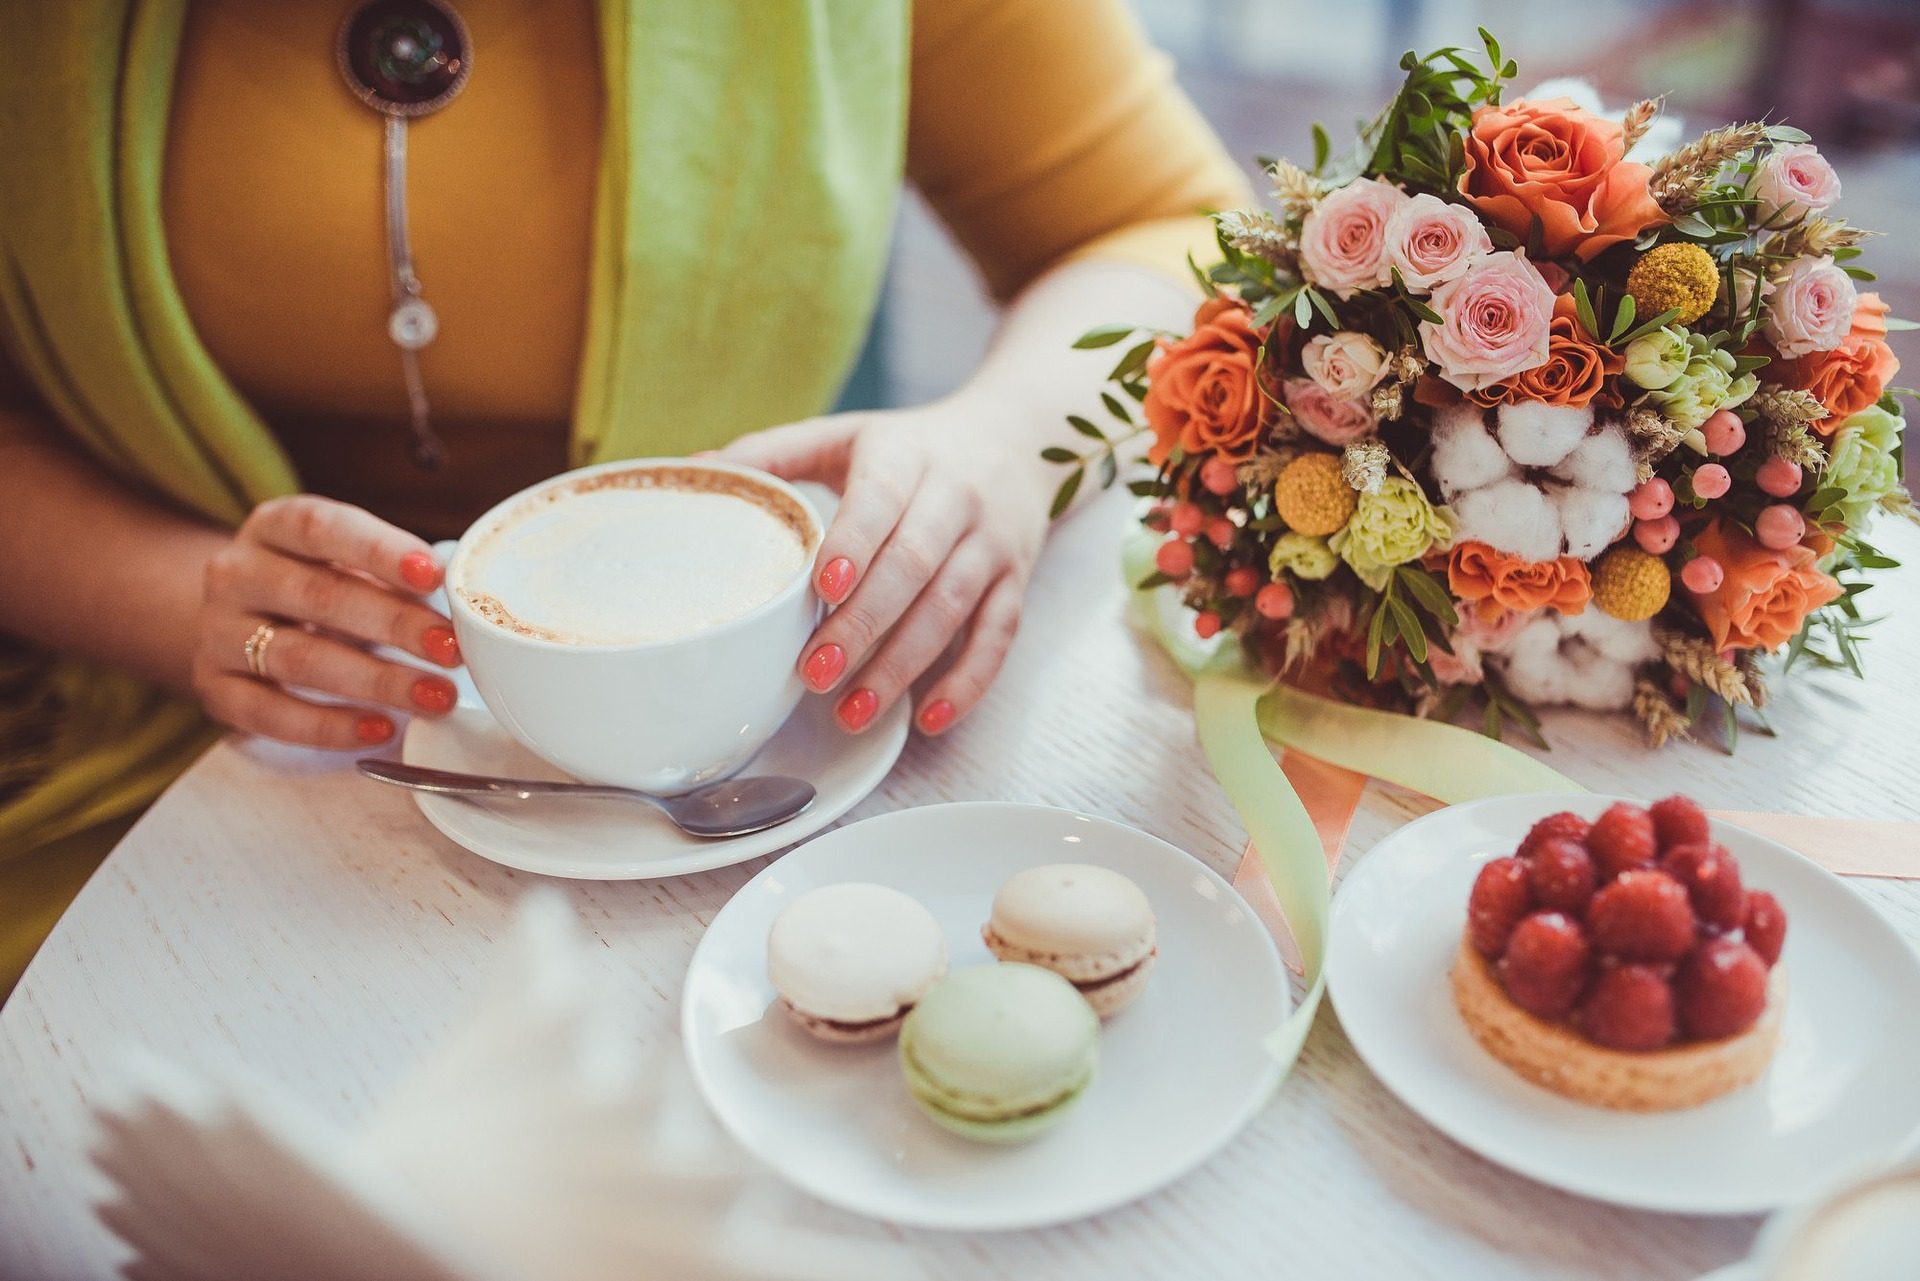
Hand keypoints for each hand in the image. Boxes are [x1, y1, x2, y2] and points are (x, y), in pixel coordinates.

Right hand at [191, 495, 462, 747]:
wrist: (235, 619)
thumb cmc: (316, 583)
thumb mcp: (347, 562)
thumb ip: (395, 574)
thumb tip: (470, 604)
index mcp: (274, 526)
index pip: (322, 528)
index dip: (380, 551)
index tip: (435, 577)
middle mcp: (236, 573)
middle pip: (318, 596)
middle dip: (394, 624)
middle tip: (453, 650)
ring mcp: (218, 632)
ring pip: (298, 658)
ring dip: (375, 681)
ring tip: (436, 697)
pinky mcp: (215, 689)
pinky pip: (270, 714)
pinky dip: (329, 726)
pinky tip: (381, 729)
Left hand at [719, 396, 1051, 735]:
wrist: (1019, 438)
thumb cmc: (914, 448)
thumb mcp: (847, 436)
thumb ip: (775, 453)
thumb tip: (696, 472)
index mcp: (904, 457)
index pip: (880, 500)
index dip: (855, 543)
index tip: (822, 588)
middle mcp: (955, 497)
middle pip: (914, 565)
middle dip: (865, 624)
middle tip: (815, 672)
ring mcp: (991, 542)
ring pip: (952, 608)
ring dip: (902, 665)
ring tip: (852, 711)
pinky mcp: (1016, 580)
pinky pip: (999, 636)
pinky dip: (968, 681)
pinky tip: (929, 717)